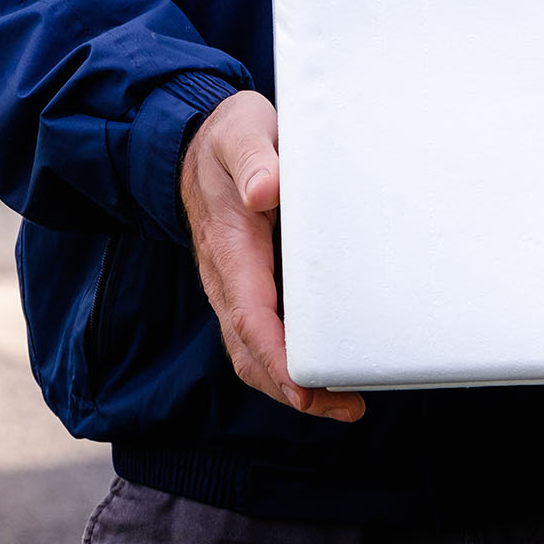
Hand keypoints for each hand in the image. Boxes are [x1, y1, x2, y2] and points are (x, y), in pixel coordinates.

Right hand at [179, 90, 364, 421]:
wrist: (197, 140)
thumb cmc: (227, 137)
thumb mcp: (241, 134)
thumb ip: (254, 159)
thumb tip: (267, 190)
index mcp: (230, 246)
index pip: (250, 314)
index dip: (276, 355)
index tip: (305, 386)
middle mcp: (228, 276)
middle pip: (251, 349)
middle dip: (293, 388)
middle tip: (346, 408)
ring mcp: (236, 284)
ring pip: (255, 349)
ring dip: (293, 384)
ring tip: (344, 403)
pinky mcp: (250, 282)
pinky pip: (263, 332)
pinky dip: (290, 360)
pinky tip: (326, 367)